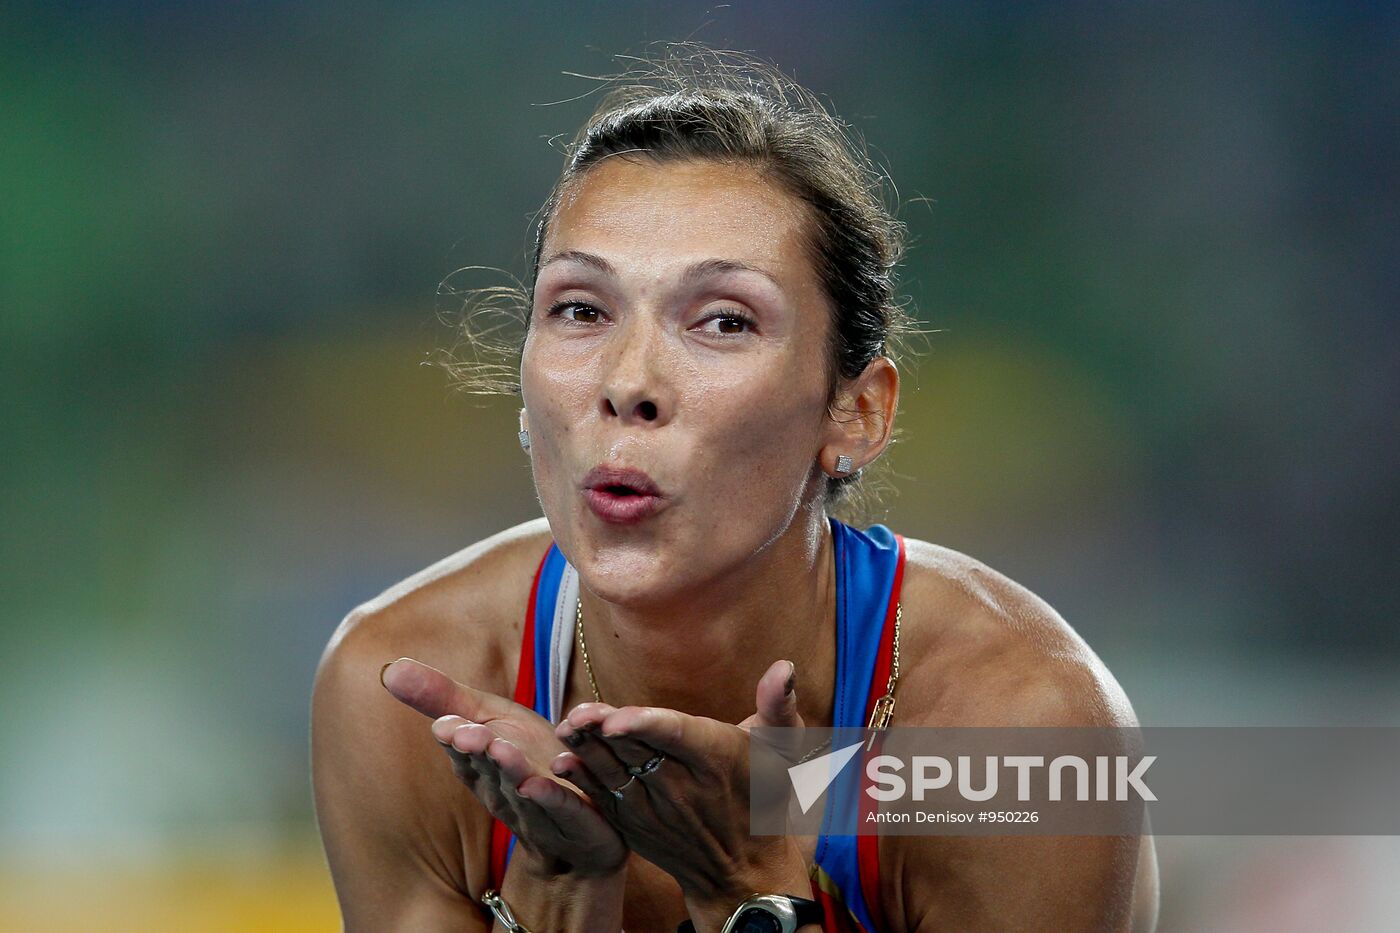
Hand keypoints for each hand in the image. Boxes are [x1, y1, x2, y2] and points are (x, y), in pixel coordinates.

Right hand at [380, 657, 626, 877]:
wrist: (582, 810)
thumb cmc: (530, 758)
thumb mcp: (491, 719)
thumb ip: (444, 697)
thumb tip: (391, 669)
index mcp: (482, 769)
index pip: (465, 754)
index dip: (457, 741)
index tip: (447, 726)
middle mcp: (505, 793)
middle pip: (491, 771)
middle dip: (480, 752)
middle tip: (469, 733)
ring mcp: (539, 812)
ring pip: (523, 791)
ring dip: (512, 771)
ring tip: (502, 750)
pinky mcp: (576, 823)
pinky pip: (565, 812)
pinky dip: (556, 798)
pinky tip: (546, 781)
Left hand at [552, 660, 809, 910]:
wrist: (743, 868)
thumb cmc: (764, 795)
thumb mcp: (782, 750)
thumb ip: (779, 705)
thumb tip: (784, 665)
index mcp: (717, 758)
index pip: (676, 736)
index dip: (644, 726)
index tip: (614, 720)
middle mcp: (683, 787)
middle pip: (637, 751)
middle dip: (603, 732)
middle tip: (578, 714)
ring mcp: (656, 809)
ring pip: (616, 773)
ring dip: (587, 751)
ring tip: (568, 727)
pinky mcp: (636, 825)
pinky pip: (605, 799)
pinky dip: (584, 781)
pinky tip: (564, 761)